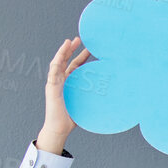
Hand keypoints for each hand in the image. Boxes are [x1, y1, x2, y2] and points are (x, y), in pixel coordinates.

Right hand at [37, 37, 91, 155]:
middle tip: (79, 39)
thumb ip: (96, 97)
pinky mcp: (51, 87)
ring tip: (69, 42)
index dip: (81, 56)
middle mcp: (60, 80)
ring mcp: (54, 83)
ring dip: (62, 52)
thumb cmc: (74, 117)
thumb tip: (116, 96)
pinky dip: (56, 63)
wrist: (60, 128)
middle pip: (65, 61)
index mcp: (69, 83)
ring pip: (57, 63)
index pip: (75, 66)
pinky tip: (60, 56)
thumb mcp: (88, 103)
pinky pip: (52, 73)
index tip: (90, 48)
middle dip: (71, 49)